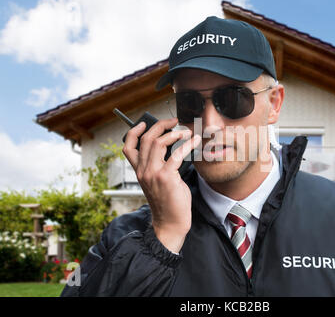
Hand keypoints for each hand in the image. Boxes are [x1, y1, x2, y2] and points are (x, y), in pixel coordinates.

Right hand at [122, 117, 200, 252]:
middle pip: (146, 139)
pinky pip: (177, 154)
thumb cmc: (168, 202)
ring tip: (185, 132)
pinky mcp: (166, 177)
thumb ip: (161, 165)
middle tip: (173, 121)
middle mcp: (143, 171)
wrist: (170, 223)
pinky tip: (194, 141)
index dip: (134, 132)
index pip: (128, 147)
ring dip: (174, 133)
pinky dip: (187, 144)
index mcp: (139, 171)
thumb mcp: (158, 181)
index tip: (144, 123)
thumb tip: (173, 146)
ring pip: (158, 142)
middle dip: (160, 125)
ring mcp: (153, 173)